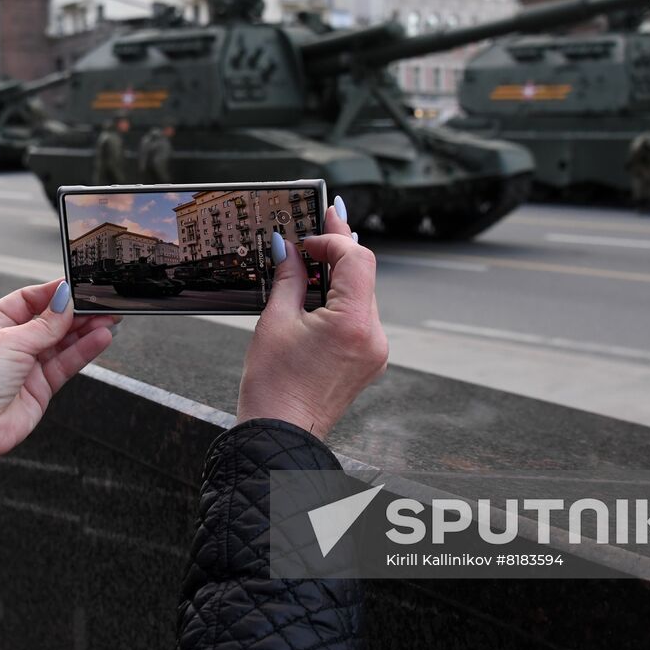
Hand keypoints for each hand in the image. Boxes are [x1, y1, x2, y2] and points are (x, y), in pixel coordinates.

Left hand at [0, 280, 117, 469]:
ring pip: (63, 342)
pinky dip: (85, 351)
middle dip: (76, 312)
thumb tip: (65, 301)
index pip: (31, 299)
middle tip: (102, 304)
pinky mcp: (41, 386)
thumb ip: (44, 325)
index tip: (77, 287)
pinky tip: (100, 339)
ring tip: (109, 319)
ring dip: (86, 330)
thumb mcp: (9, 341)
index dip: (55, 293)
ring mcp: (28, 365)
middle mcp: (12, 342)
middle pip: (51, 320)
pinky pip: (67, 363)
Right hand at [236, 198, 387, 438]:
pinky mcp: (369, 360)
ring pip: (363, 294)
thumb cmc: (273, 387)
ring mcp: (375, 350)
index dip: (333, 238)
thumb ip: (287, 277)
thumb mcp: (274, 321)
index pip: (356, 259)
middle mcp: (373, 335)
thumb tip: (287, 247)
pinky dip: (343, 298)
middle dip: (340, 247)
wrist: (280, 435)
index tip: (308, 235)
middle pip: (364, 274)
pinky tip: (323, 287)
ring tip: (318, 251)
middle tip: (327, 215)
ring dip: (341, 272)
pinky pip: (361, 317)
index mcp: (353, 323)